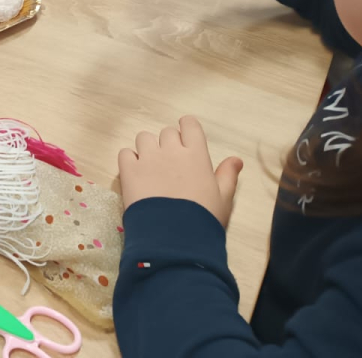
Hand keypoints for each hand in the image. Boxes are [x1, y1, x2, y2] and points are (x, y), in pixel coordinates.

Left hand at [119, 116, 242, 228]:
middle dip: (169, 144)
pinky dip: (129, 160)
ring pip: (144, 138)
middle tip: (171, 165)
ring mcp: (148, 158)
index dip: (187, 129)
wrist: (174, 238)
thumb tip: (236, 159)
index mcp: (196, 154)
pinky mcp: (129, 170)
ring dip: (148, 149)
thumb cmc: (204, 219)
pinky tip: (135, 174)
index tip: (186, 139)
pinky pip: (125, 153)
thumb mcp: (223, 198)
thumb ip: (228, 175)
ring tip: (151, 169)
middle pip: (167, 133)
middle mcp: (171, 150)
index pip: (189, 125)